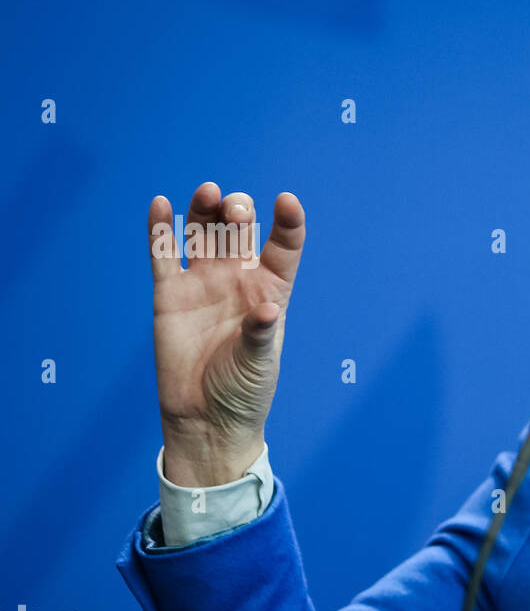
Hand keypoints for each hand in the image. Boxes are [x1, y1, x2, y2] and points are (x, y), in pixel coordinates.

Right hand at [148, 182, 305, 485]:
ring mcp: (202, 282)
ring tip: (208, 193)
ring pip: (204, 232)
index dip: (287, 223)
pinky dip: (161, 229)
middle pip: (240, 231)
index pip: (283, 247)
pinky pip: (164, 254)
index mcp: (270, 291)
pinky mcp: (169, 293)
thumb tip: (266, 311)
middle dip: (239, 213)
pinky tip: (161, 205)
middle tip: (236, 209)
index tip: (286, 202)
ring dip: (205, 209)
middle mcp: (237, 280)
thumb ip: (260, 335)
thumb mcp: (259, 364)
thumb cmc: (243, 391)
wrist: (204, 417)